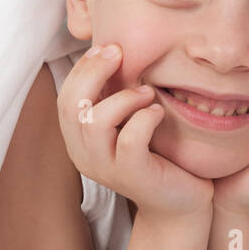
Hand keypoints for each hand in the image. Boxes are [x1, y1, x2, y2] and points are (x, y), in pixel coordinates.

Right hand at [55, 43, 212, 220]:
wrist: (182, 202)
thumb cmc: (159, 156)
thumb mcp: (131, 123)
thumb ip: (116, 96)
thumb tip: (113, 49)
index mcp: (80, 140)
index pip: (66, 98)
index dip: (83, 69)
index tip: (109, 47)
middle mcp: (85, 155)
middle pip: (71, 105)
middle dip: (94, 71)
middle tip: (120, 52)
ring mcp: (107, 168)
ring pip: (95, 121)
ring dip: (123, 97)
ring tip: (148, 93)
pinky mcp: (133, 176)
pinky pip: (129, 139)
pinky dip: (145, 118)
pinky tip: (159, 113)